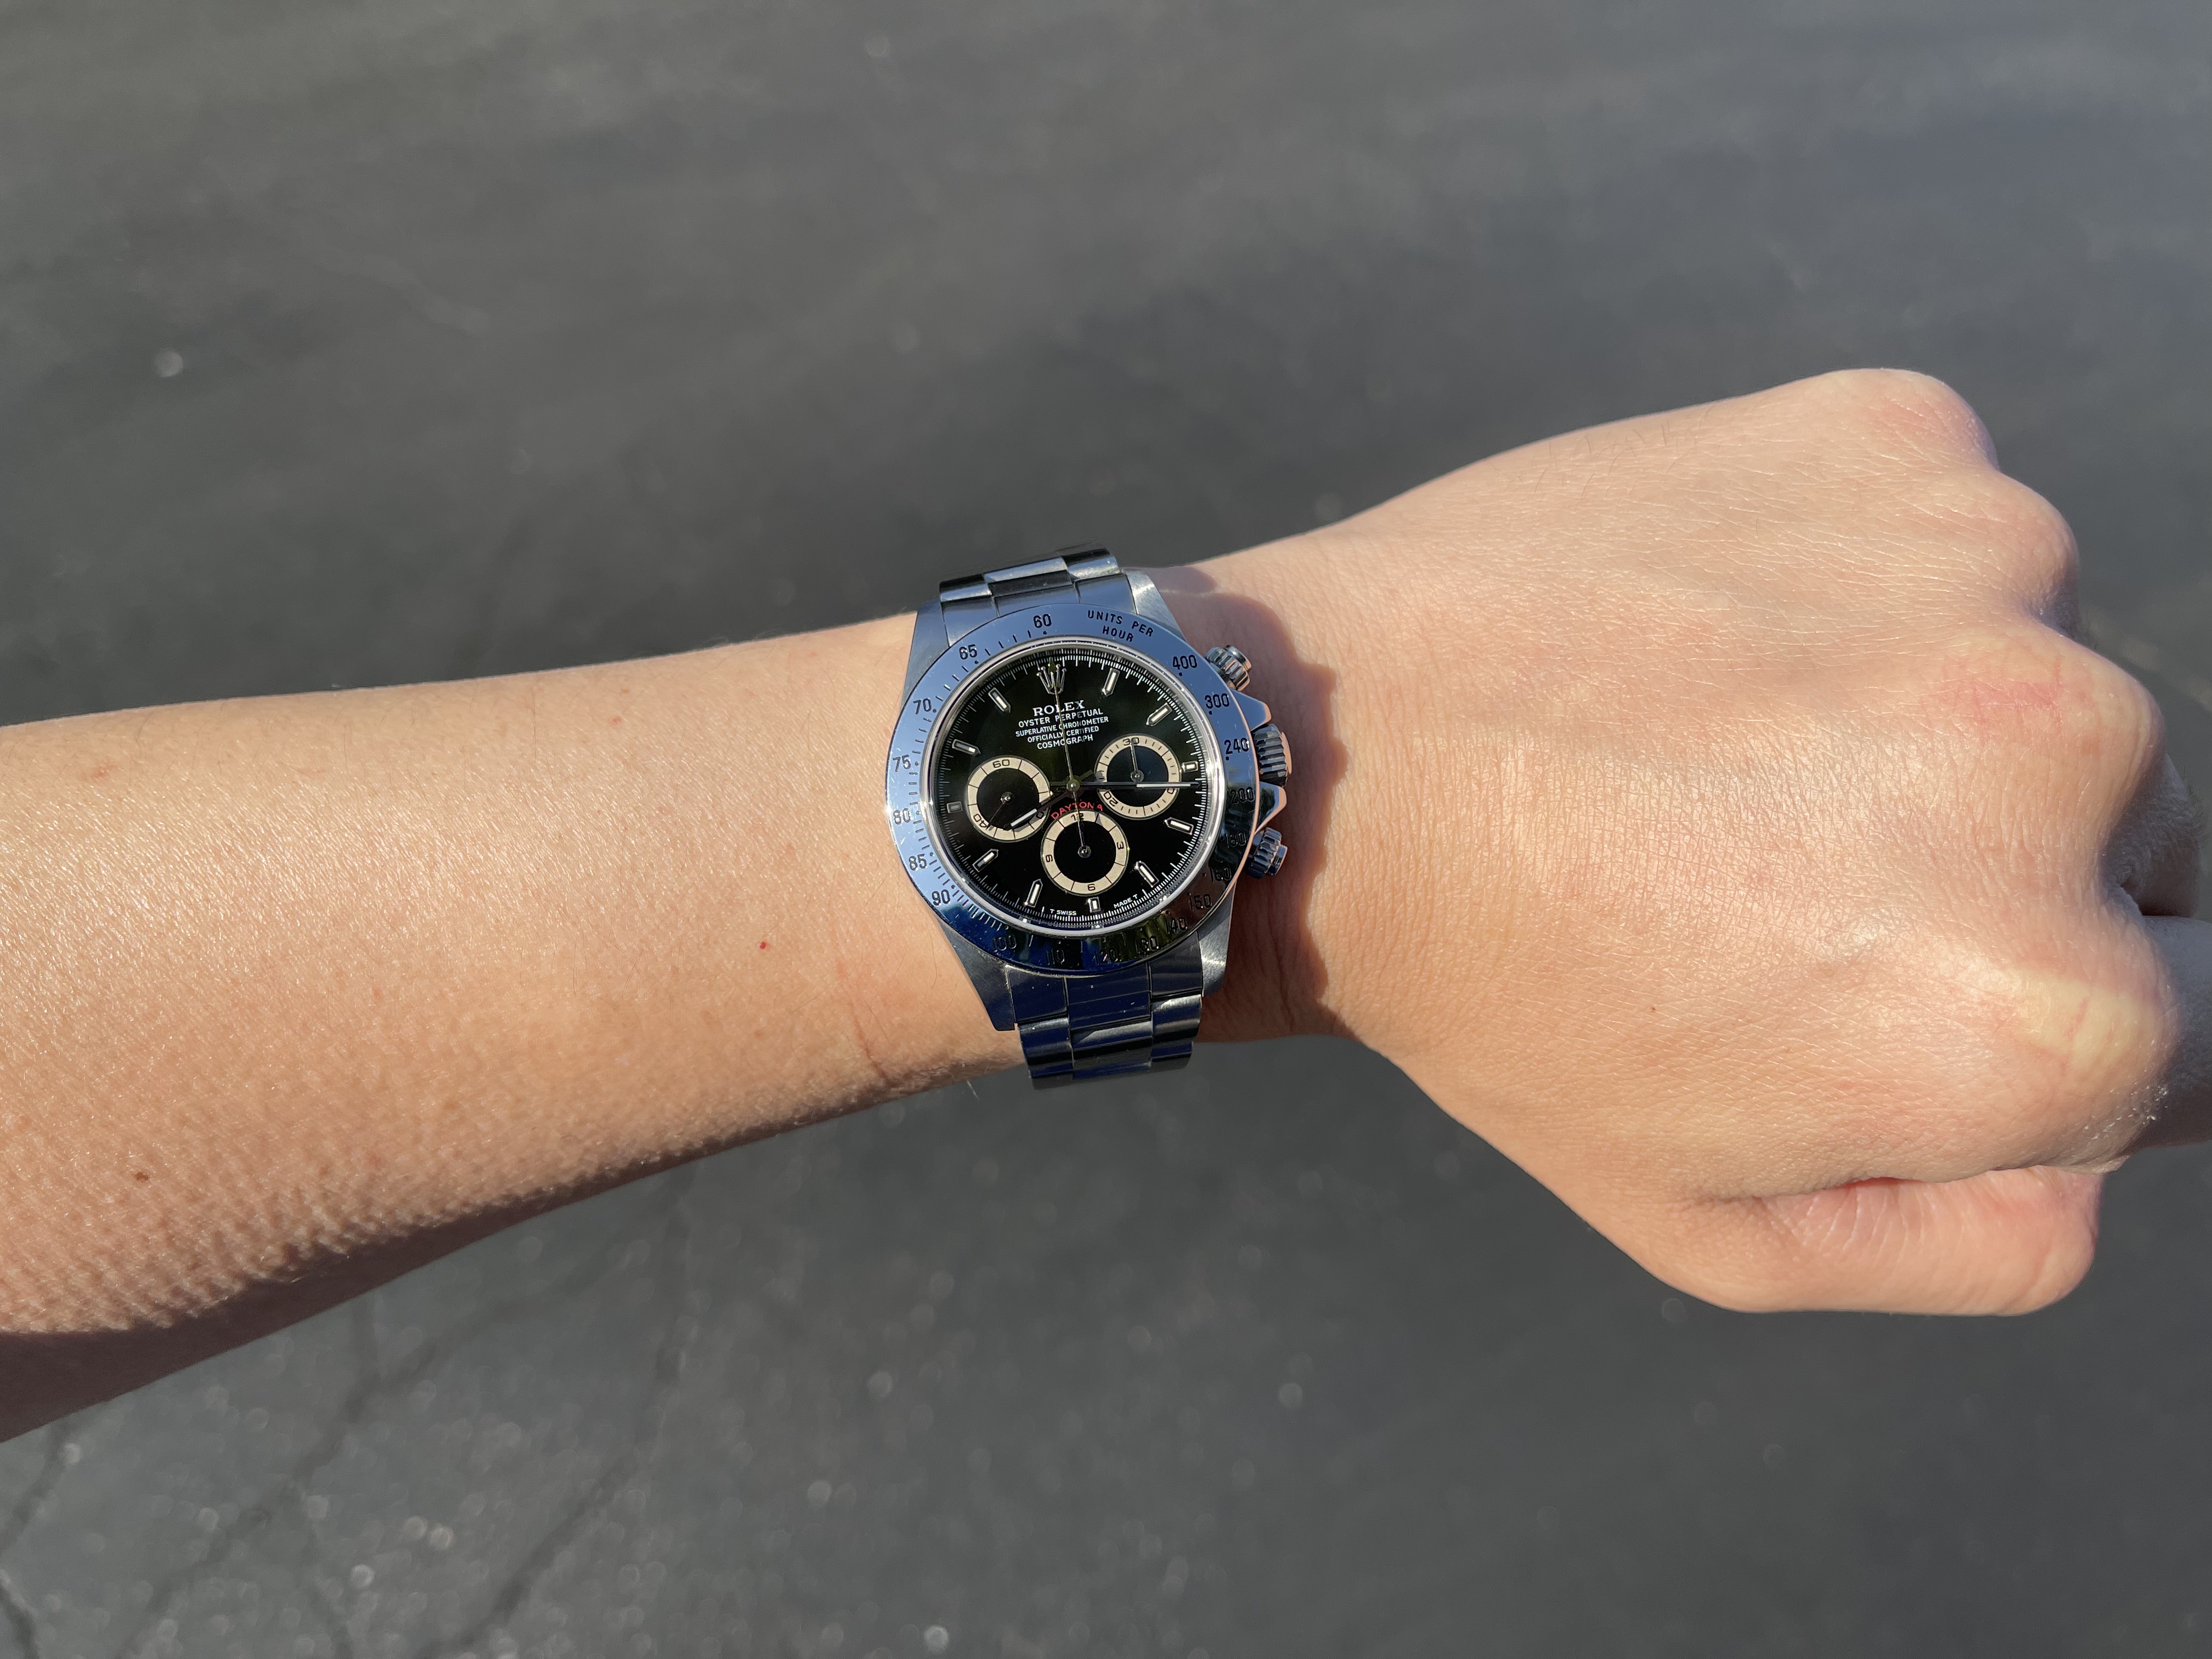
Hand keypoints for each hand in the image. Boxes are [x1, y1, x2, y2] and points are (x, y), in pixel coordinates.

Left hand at [1164, 369, 2204, 1316]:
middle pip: (2136, 844)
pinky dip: (1849, 584)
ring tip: (1707, 750)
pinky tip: (1698, 638)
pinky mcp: (1895, 433)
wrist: (1317, 761)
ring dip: (1916, 718)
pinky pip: (1940, 539)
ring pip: (2040, 675)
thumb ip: (1986, 1238)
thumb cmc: (1506, 1003)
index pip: (2190, 1033)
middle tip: (1756, 871)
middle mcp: (2072, 760)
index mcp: (2049, 1009)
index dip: (2022, 1027)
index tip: (1872, 982)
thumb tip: (2112, 1144)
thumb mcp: (1723, 1228)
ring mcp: (1989, 565)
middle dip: (1986, 871)